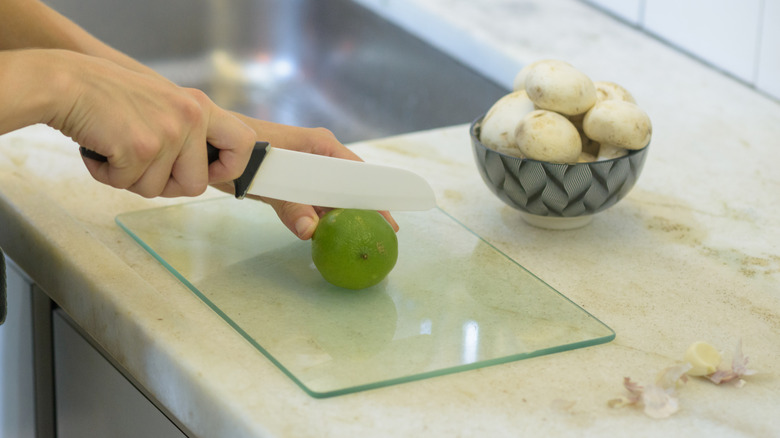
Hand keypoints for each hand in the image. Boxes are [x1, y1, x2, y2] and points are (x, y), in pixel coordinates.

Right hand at [48, 50, 255, 197]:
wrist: (65, 83)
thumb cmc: (109, 96)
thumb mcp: (164, 103)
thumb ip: (187, 130)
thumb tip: (206, 170)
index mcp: (200, 106)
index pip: (244, 144)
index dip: (230, 168)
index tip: (207, 172)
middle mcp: (190, 118)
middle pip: (196, 185)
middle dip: (166, 185)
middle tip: (142, 166)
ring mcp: (167, 133)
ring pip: (157, 190)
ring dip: (131, 179)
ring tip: (116, 149)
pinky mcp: (141, 148)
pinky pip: (128, 185)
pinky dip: (108, 176)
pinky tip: (101, 150)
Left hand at [214, 118, 398, 239]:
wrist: (210, 143)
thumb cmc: (238, 152)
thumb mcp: (265, 180)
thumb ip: (290, 206)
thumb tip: (311, 231)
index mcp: (322, 145)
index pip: (359, 174)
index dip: (376, 199)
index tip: (389, 223)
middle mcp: (320, 154)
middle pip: (350, 186)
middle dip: (364, 210)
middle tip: (380, 236)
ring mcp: (308, 166)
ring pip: (333, 194)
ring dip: (342, 215)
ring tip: (360, 238)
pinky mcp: (295, 178)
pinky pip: (316, 198)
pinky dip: (322, 214)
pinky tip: (329, 232)